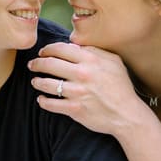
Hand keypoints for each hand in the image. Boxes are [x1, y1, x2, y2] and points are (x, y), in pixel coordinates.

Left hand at [29, 41, 149, 138]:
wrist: (127, 114)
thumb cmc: (121, 87)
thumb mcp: (114, 62)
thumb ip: (95, 51)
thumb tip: (76, 46)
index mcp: (90, 60)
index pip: (61, 49)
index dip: (48, 49)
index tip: (43, 52)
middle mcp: (82, 74)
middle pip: (50, 64)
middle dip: (37, 63)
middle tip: (32, 65)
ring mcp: (77, 93)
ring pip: (47, 84)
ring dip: (37, 82)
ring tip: (35, 81)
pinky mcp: (74, 109)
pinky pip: (51, 104)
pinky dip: (43, 101)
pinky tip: (41, 99)